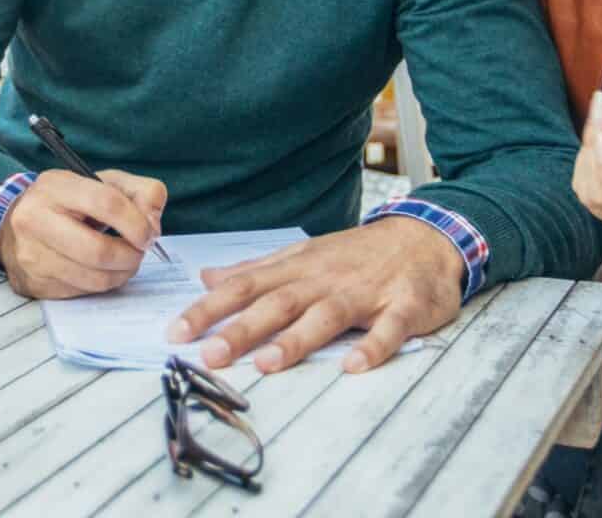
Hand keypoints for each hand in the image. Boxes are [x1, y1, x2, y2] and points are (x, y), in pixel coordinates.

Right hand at [0, 169, 166, 299]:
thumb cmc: (69, 202)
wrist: (15, 222)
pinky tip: (102, 271)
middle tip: (138, 252)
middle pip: (98, 251)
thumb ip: (140, 191)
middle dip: (130, 256)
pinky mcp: (34, 283)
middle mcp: (35, 220)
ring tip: (124, 262)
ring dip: (121, 274)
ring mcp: (31, 255)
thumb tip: (153, 223)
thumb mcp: (103, 183)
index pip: (106, 203)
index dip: (136, 223)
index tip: (148, 234)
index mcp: (55, 187)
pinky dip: (101, 285)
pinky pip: (81, 292)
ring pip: (93, 279)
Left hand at [167, 218, 462, 373]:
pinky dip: (373, 346)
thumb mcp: (302, 255)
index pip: (244, 287)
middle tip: (208, 355)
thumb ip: (254, 270)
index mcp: (297, 269)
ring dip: (295, 339)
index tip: (176, 332)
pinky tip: (354, 366)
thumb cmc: (357, 254)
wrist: (426, 237)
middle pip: (277, 303)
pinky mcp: (403, 307)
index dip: (209, 309)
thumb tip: (206, 277)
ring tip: (266, 364)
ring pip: (325, 316)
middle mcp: (324, 279)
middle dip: (240, 329)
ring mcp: (364, 292)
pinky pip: (388, 329)